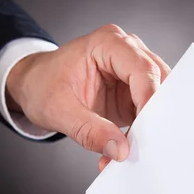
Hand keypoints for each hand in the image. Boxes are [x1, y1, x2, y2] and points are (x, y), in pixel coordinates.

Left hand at [6, 24, 169, 170]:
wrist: (33, 86)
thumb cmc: (41, 86)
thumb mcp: (59, 110)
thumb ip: (89, 130)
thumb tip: (119, 150)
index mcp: (108, 43)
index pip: (142, 69)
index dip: (149, 99)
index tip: (145, 131)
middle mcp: (126, 52)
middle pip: (158, 81)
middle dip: (153, 115)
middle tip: (144, 145)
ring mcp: (132, 72)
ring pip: (159, 98)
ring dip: (148, 126)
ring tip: (129, 149)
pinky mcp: (133, 92)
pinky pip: (148, 113)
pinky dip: (141, 132)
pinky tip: (123, 147)